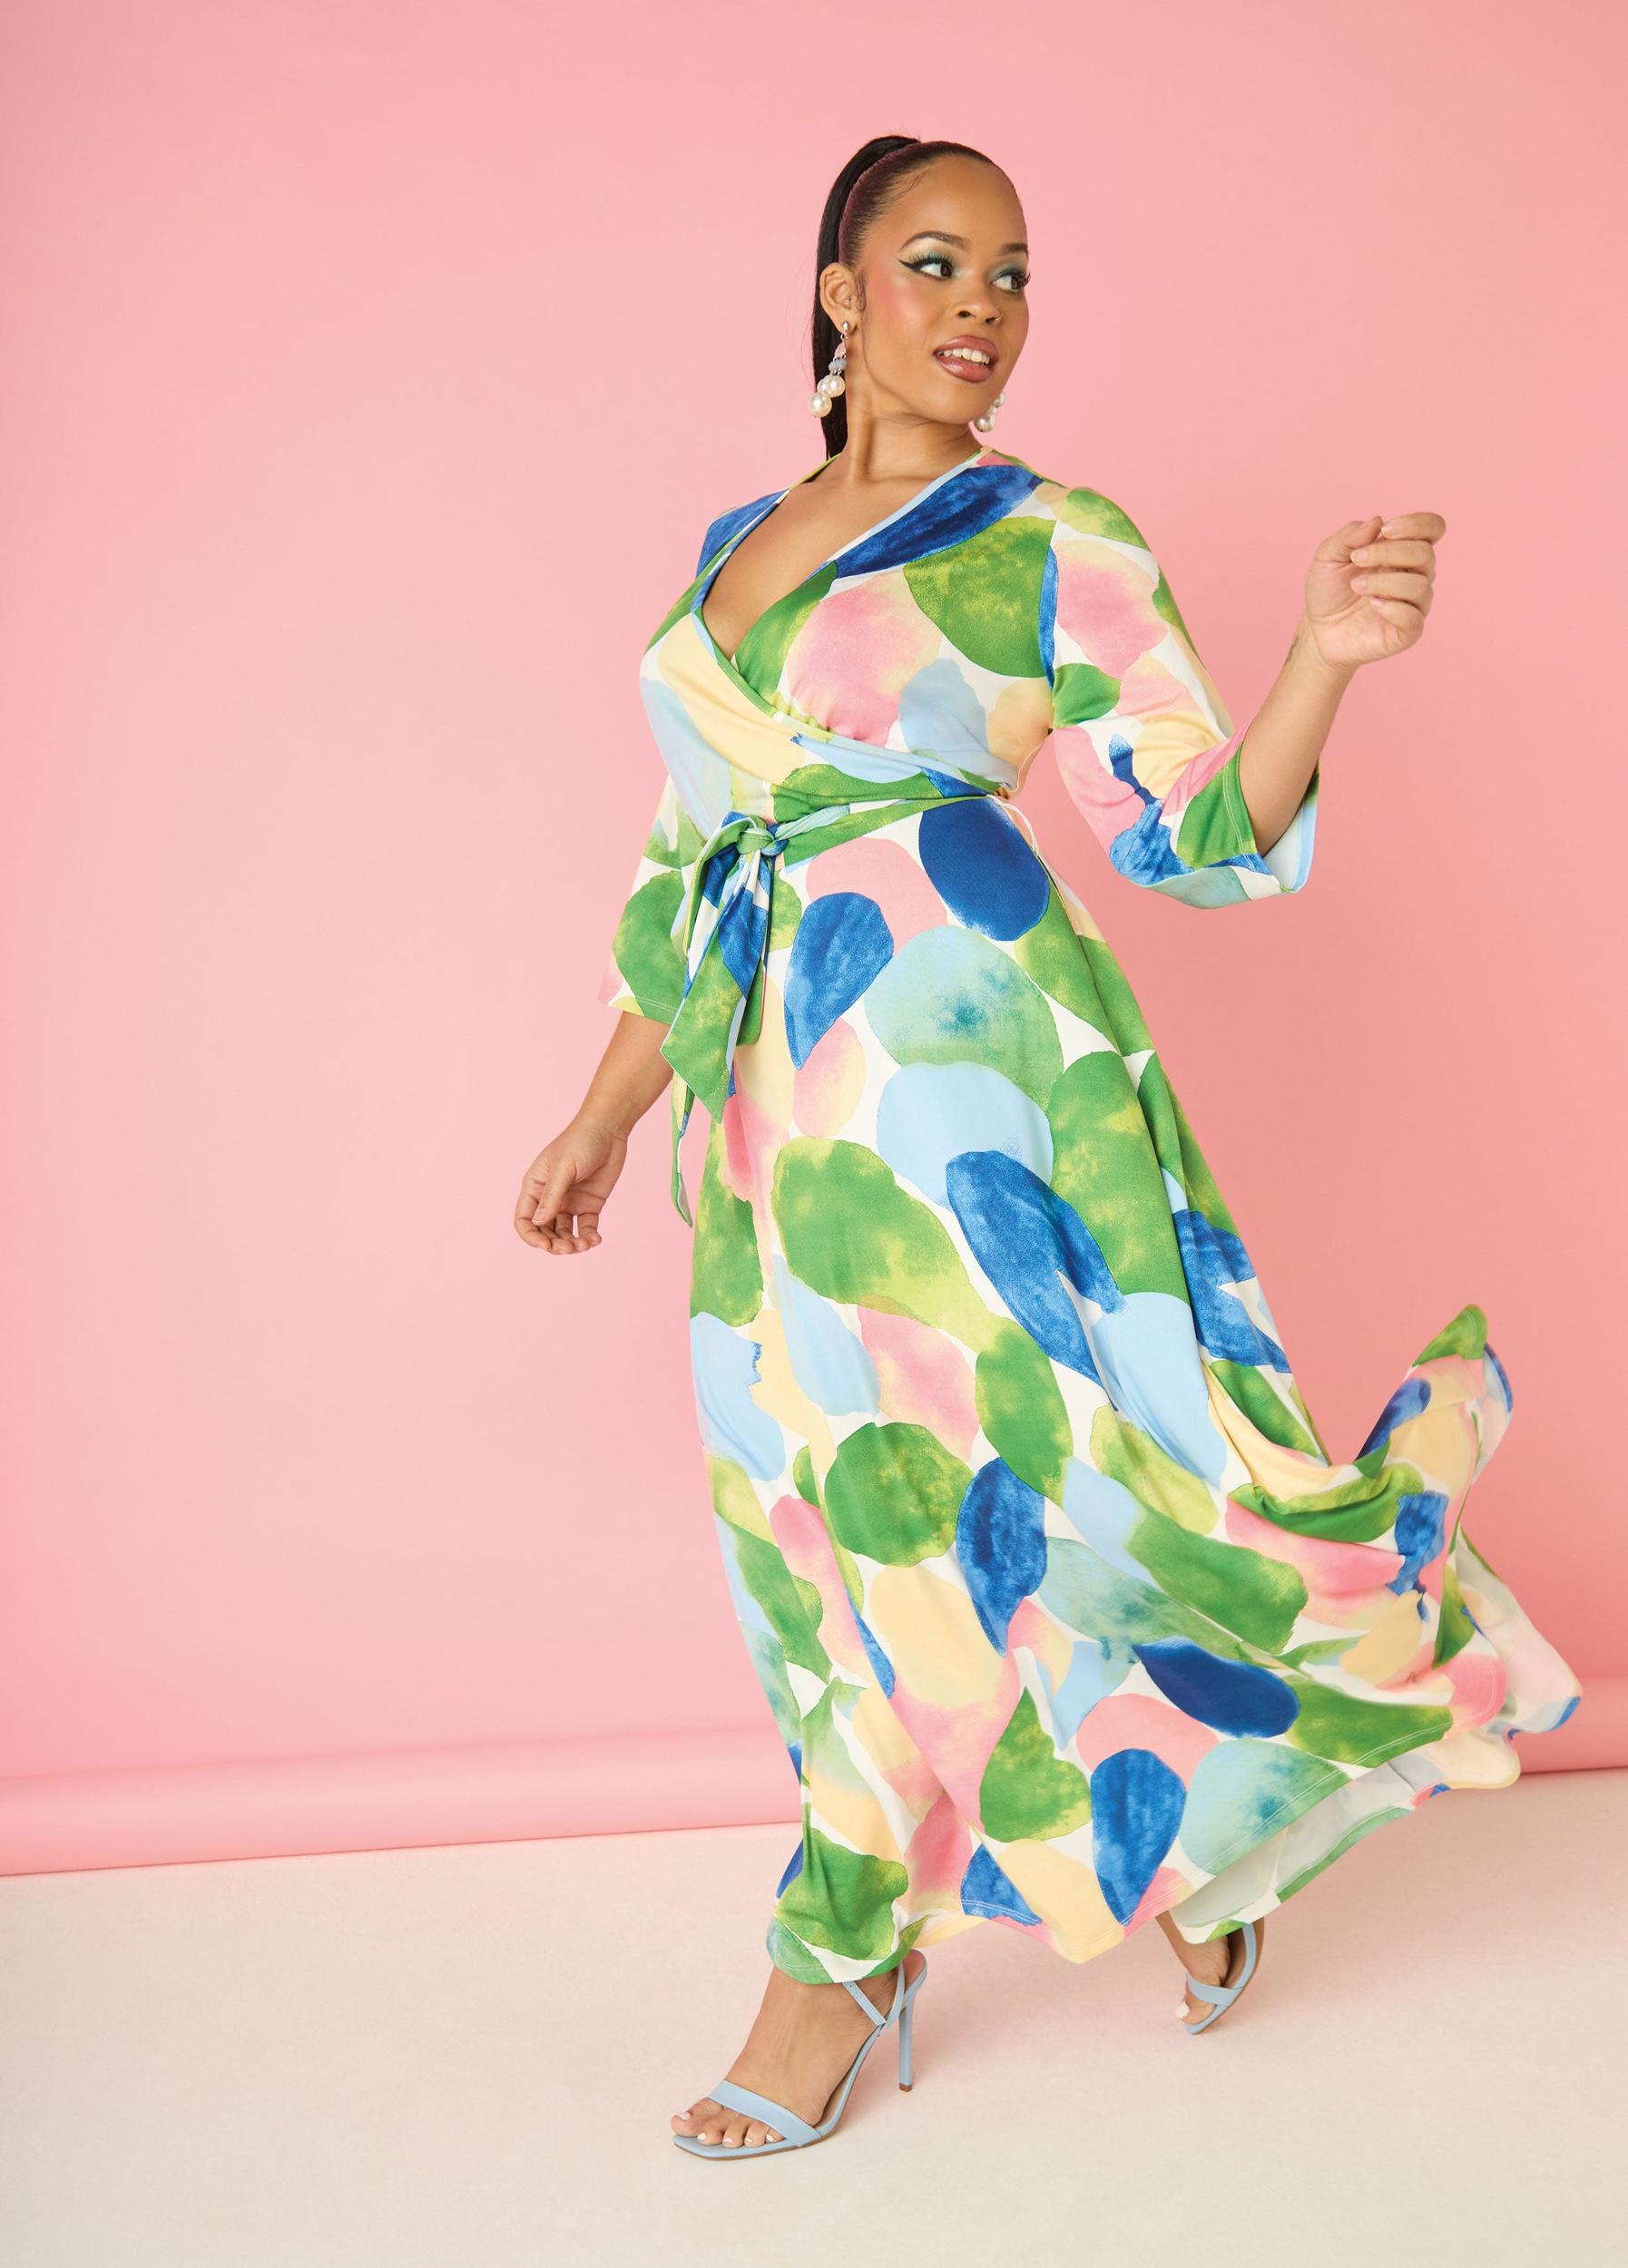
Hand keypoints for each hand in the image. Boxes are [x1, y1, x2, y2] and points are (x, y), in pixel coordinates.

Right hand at [513, 1112, 627, 1253]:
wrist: (608, 1130)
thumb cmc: (580, 1142)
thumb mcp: (563, 1168)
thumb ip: (552, 1196)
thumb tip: (539, 1222)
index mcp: (535, 1187)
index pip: (524, 1220)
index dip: (531, 1236)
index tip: (546, 1244)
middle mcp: (550, 1198)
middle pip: (545, 1231)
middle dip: (555, 1244)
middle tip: (570, 1248)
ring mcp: (570, 1203)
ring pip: (565, 1233)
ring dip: (572, 1244)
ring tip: (585, 1245)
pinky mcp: (589, 1205)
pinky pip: (585, 1227)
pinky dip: (589, 1237)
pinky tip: (595, 1239)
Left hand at [1301, 509, 1442, 671]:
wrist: (1317, 630)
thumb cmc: (1328, 591)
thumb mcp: (1328, 556)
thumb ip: (1349, 536)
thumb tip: (1377, 521)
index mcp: (1402, 552)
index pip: (1433, 528)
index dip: (1417, 524)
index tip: (1386, 530)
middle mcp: (1414, 575)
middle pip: (1425, 553)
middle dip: (1389, 552)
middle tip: (1357, 559)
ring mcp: (1413, 604)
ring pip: (1420, 585)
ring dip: (1384, 582)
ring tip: (1357, 586)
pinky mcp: (1407, 632)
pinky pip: (1414, 618)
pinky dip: (1392, 608)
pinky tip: (1373, 605)